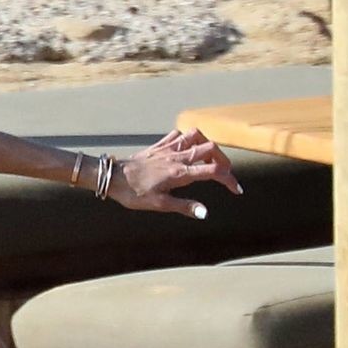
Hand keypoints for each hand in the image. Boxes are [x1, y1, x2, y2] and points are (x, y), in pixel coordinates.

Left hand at [114, 127, 241, 217]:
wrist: (112, 177)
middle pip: (211, 149)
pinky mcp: (159, 145)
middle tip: (224, 174)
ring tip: (209, 159)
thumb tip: (205, 213)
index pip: (214, 171)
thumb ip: (184, 207)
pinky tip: (188, 148)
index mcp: (180, 173)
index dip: (229, 179)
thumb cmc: (134, 193)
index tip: (235, 189)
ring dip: (208, 146)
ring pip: (196, 136)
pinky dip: (188, 139)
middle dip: (223, 161)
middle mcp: (177, 157)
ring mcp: (168, 148)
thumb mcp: (159, 205)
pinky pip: (179, 135)